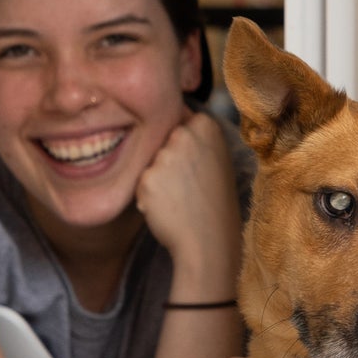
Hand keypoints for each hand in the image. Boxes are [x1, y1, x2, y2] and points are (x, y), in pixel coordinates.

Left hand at [135, 110, 240, 298]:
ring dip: (157, 177)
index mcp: (206, 125)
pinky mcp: (147, 177)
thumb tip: (167, 124)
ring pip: (149, 160)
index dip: (181, 142)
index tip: (191, 161)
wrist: (210, 239)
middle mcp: (185, 134)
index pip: (177, 118)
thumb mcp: (216, 159)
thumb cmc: (214, 201)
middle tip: (186, 182)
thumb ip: (195, 137)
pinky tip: (167, 206)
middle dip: (166, 157)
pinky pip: (141, 181)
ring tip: (178, 196)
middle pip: (160, 138)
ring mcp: (165, 155)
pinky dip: (149, 195)